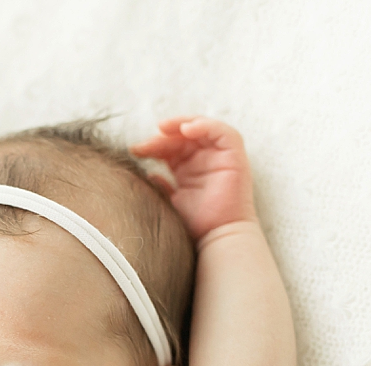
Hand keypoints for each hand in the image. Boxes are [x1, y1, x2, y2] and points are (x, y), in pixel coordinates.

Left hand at [130, 117, 257, 242]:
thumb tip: (147, 175)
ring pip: (202, 129)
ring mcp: (220, 157)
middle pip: (182, 137)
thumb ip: (162, 186)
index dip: (153, 145)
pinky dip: (206, 126)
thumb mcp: (172, 201)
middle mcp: (204, 160)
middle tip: (145, 143)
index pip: (170, 148)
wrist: (217, 237)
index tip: (135, 150)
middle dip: (163, 136)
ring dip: (182, 124)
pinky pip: (223, 133)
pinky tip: (187, 130)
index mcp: (187, 169)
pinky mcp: (235, 157)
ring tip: (163, 128)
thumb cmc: (196, 225)